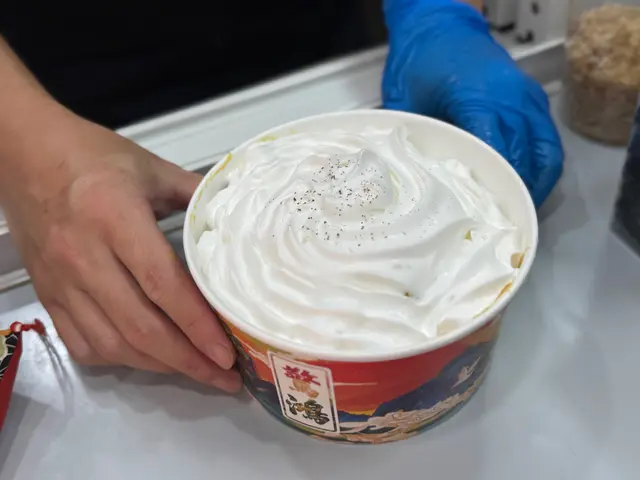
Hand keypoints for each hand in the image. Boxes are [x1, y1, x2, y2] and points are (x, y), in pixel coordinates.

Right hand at [1, 112, 240, 391]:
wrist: (23, 156)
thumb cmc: (90, 157)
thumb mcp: (151, 168)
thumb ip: (196, 195)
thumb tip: (234, 222)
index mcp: (115, 217)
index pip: (163, 284)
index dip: (198, 324)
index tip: (227, 352)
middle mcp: (85, 256)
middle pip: (141, 326)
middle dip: (188, 360)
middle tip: (224, 377)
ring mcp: (62, 281)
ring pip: (113, 343)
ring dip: (159, 365)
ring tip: (196, 372)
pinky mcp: (47, 295)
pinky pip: (82, 342)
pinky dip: (119, 358)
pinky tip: (147, 358)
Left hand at [382, 0, 563, 206]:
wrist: (439, 23)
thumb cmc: (420, 59)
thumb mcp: (405, 102)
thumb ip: (414, 141)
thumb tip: (414, 182)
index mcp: (478, 99)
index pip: (497, 157)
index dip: (496, 190)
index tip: (488, 219)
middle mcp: (510, 99)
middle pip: (525, 161)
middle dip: (516, 196)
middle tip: (502, 226)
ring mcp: (525, 98)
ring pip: (545, 155)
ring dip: (535, 186)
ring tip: (516, 211)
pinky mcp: (531, 99)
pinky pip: (547, 141)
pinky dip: (540, 166)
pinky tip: (524, 185)